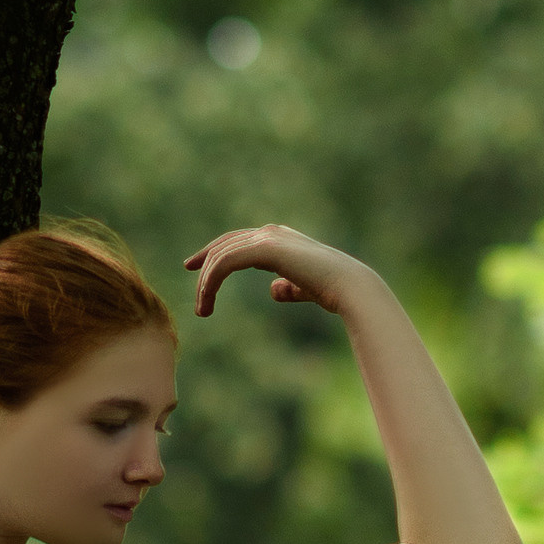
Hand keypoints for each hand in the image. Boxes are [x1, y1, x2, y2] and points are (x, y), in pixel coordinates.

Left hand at [183, 222, 361, 320]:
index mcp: (279, 238)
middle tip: (194, 291)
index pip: (237, 241)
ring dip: (206, 284)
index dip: (214, 253)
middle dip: (204, 265)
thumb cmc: (332, 290)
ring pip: (221, 256)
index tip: (196, 269)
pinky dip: (212, 282)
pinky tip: (208, 300)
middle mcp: (271, 232)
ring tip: (202, 311)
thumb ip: (288, 287)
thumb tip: (273, 290)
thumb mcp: (304, 289)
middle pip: (224, 245)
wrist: (349, 286)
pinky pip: (225, 262)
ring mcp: (267, 237)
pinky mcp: (264, 248)